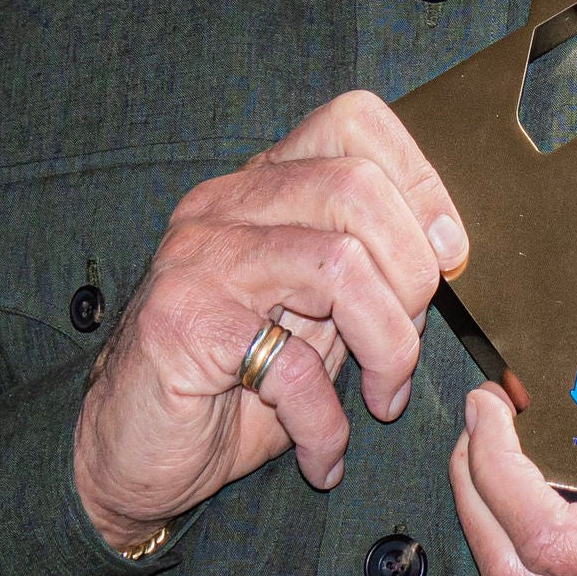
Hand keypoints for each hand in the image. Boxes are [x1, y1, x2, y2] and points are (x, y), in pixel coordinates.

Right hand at [73, 91, 466, 551]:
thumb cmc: (232, 388)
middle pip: (358, 187)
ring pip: (341, 261)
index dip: (420, 181)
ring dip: (387, 346)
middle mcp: (224, 206)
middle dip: (413, 277)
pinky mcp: (182, 323)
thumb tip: (448, 248)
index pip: (352, 120)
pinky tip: (322, 452)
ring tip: (382, 397)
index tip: (448, 257)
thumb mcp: (315, 318)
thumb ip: (368, 273)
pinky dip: (327, 420)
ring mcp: (198, 258)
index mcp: (262, 188)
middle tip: (405, 348)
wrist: (128, 455)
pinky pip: (293, 362)